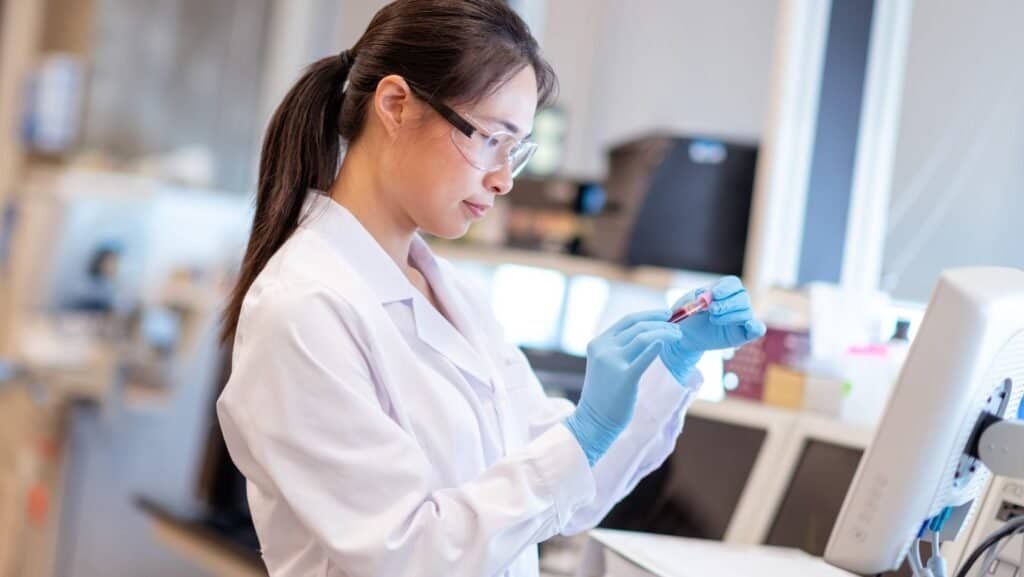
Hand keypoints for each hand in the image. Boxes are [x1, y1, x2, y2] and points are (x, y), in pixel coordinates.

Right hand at [564, 310, 678, 465]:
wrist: (594, 420)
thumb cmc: (604, 393)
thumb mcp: (605, 364)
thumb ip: (619, 348)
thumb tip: (649, 333)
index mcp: (598, 343)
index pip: (627, 320)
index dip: (649, 314)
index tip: (666, 314)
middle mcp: (604, 349)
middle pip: (638, 326)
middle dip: (661, 323)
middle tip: (677, 327)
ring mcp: (613, 362)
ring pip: (644, 337)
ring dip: (665, 332)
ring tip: (678, 336)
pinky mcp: (625, 378)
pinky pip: (645, 356)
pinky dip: (658, 346)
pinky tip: (666, 342)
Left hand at [660, 276, 766, 382]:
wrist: (684, 336)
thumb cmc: (687, 317)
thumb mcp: (686, 304)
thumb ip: (695, 298)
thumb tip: (703, 294)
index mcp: (723, 290)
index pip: (733, 283)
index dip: (725, 288)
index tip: (713, 294)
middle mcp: (736, 302)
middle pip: (742, 297)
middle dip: (727, 303)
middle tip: (712, 310)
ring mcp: (741, 318)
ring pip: (746, 312)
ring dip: (730, 315)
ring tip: (713, 319)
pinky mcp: (743, 334)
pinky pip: (758, 329)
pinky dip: (756, 327)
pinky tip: (749, 326)